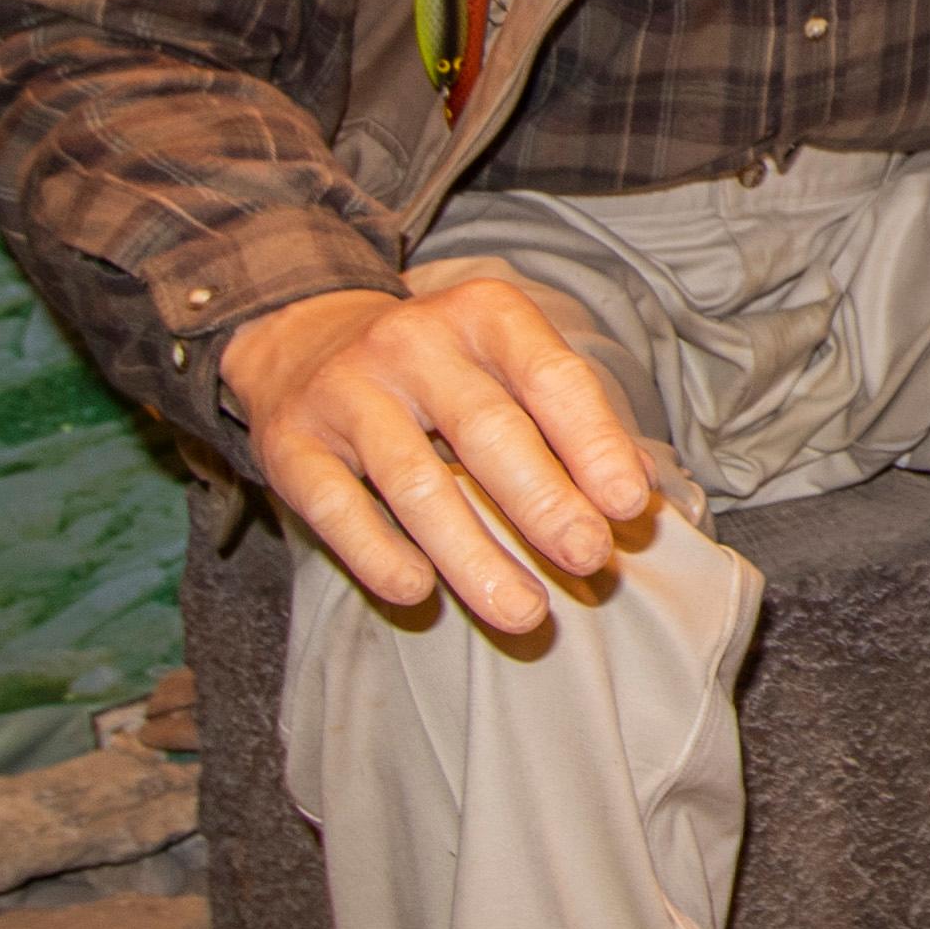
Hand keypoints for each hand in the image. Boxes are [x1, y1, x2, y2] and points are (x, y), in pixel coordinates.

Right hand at [226, 276, 666, 640]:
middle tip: (588, 560)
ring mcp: (345, 391)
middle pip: (487, 432)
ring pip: (416, 483)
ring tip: (524, 612)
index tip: (628, 506)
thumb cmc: (440, 372)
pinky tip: (418, 591)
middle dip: (544, 503)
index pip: (551, 377)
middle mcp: (413, 344)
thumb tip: (640, 494)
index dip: (594, 442)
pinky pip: (337, 507)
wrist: (304, 339)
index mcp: (483, 317)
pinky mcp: (290, 444)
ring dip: (474, 555)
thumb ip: (569, 421)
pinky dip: (379, 553)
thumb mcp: (505, 366)